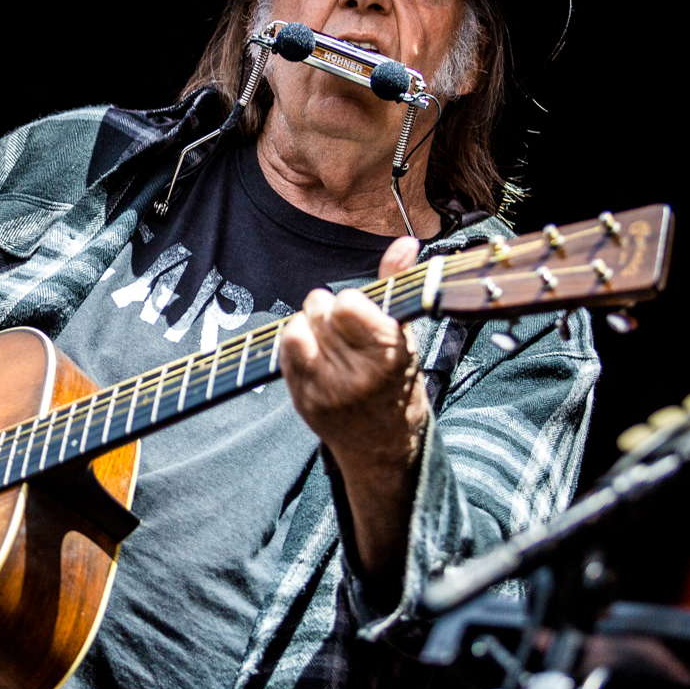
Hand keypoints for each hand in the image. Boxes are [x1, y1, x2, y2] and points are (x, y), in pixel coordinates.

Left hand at [279, 236, 428, 582]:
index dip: (350, 304)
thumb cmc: (396, 381)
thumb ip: (397, 286)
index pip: (347, 305)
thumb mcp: (405, 335)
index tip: (359, 315)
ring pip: (296, 328)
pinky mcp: (303, 399)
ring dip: (309, 326)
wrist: (382, 445)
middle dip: (329, 311)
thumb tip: (405, 242)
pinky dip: (296, 345)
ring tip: (327, 341)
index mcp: (388, 355)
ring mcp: (326, 390)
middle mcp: (356, 375)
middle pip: (320, 310)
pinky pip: (284, 351)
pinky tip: (313, 355)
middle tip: (344, 330)